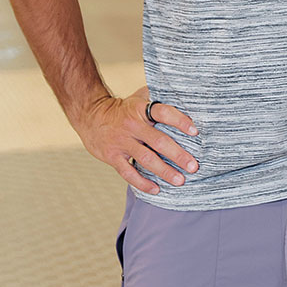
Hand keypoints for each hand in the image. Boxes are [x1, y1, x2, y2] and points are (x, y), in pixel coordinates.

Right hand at [73, 86, 198, 194]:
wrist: (91, 116)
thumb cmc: (123, 109)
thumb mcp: (138, 98)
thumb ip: (158, 97)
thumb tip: (184, 98)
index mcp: (140, 109)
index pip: (163, 112)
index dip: (179, 121)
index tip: (195, 132)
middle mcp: (132, 125)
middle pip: (158, 141)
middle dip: (178, 155)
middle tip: (193, 166)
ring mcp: (121, 142)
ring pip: (146, 159)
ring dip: (164, 171)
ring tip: (180, 180)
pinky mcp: (113, 157)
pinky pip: (129, 173)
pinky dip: (143, 183)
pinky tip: (156, 189)